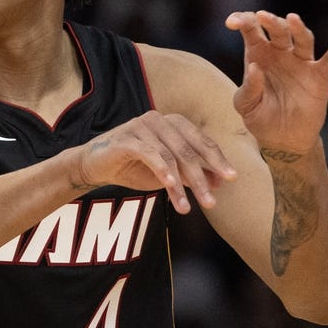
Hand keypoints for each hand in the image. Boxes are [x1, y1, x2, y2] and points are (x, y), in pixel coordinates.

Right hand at [76, 111, 236, 214]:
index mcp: (175, 124)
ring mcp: (142, 126)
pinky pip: (149, 154)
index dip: (217, 160)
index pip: (202, 142)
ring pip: (170, 156)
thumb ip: (191, 174)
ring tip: (187, 207)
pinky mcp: (126, 138)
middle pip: (189, 150)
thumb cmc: (135, 166)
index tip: (232, 179)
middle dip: (202, 177)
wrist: (96, 166)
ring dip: (181, 185)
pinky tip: (171, 186)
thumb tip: (220, 182)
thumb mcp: (168, 174)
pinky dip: (162, 170)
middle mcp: (160, 120)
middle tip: (212, 201)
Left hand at [224, 11, 327, 153]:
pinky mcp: (320, 76)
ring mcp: (301, 63)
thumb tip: (255, 67)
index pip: (251, 29)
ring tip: (292, 19)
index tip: (232, 23)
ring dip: (298, 27)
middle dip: (271, 21)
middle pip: (278, 29)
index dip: (242, 20)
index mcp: (259, 54)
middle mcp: (281, 53)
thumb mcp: (246, 105)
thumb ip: (249, 88)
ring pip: (303, 38)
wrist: (283, 141)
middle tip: (262, 17)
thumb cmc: (261, 118)